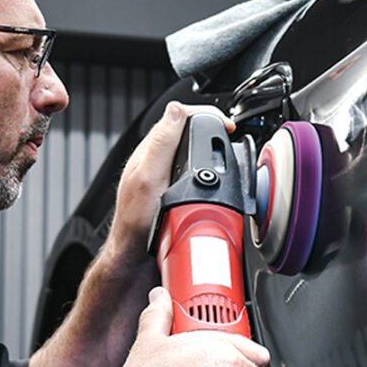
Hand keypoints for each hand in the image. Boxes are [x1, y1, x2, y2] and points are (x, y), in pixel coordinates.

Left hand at [110, 102, 235, 262]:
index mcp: (149, 150)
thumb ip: (161, 143)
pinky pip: (191, 171)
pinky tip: (213, 175)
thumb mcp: (149, 178)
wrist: (136, 256)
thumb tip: (176, 110)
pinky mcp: (171, 189)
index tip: (226, 124)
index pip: (178, 116)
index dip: (204, 114)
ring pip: (189, 149)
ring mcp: (163, 174)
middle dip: (210, 126)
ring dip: (208, 146)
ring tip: (224, 148)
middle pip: (186, 130)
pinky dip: (206, 168)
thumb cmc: (136, 221)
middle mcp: (156, 159)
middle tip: (230, 134)